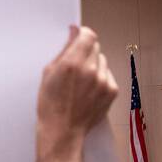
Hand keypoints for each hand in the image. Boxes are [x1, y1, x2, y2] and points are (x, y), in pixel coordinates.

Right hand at [36, 25, 117, 143]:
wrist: (63, 130)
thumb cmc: (51, 103)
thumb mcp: (49, 72)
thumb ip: (64, 49)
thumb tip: (74, 31)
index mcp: (73, 63)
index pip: (88, 35)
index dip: (83, 34)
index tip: (79, 38)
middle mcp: (91, 70)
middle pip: (95, 47)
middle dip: (86, 51)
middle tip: (76, 64)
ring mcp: (104, 82)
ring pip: (102, 61)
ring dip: (94, 65)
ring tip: (82, 81)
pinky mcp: (112, 91)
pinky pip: (108, 75)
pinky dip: (101, 78)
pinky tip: (89, 90)